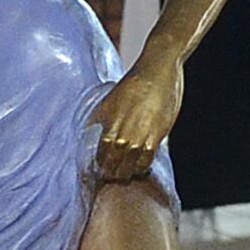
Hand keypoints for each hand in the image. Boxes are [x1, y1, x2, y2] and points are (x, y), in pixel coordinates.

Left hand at [88, 55, 181, 181]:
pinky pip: (146, 161)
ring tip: (126, 174)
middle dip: (111, 174)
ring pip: (129, 167)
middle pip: (112, 166)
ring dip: (127, 173)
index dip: (99, 167)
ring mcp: (137, 138)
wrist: (156, 72)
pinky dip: (142, 168)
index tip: (101, 171)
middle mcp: (120, 135)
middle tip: (113, 177)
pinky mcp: (155, 137)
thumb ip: (101, 121)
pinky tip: (140, 167)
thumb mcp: (108, 102)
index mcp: (106, 126)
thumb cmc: (132, 85)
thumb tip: (93, 135)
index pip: (98, 157)